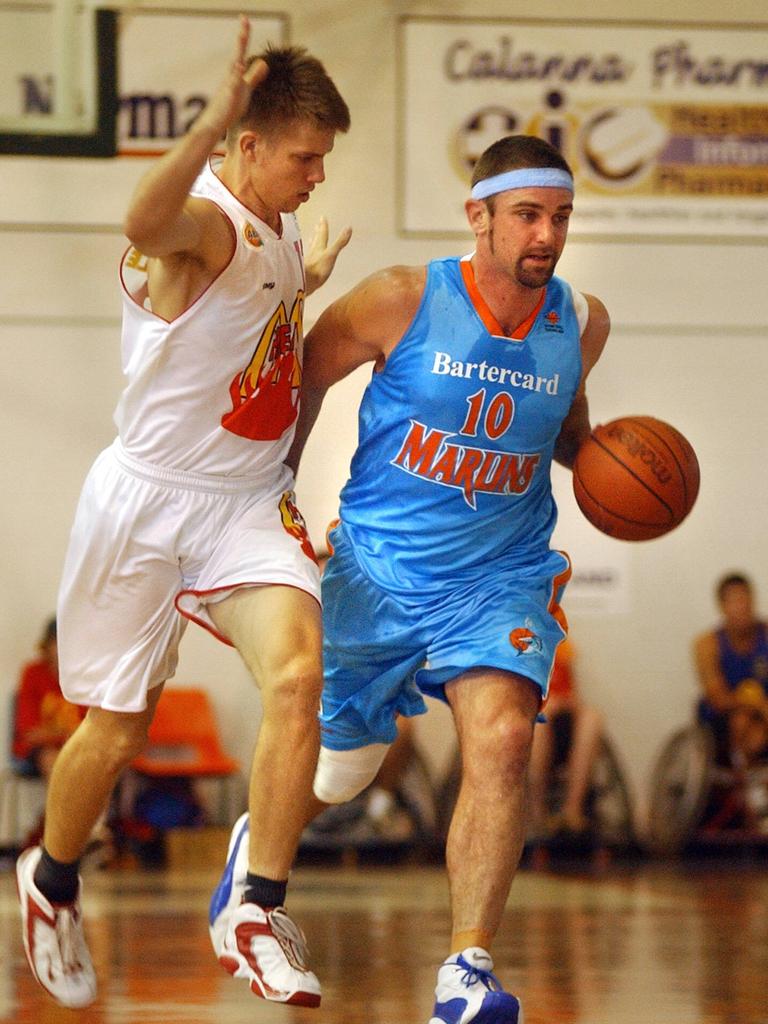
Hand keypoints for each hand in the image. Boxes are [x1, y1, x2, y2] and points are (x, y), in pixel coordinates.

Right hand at [197, 15, 268, 139]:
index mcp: (236, 73)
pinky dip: (236, 75)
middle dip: (242, 36)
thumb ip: (254, 76)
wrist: (215, 123)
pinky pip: (233, 85)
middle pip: (238, 53)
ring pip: (234, 66)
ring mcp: (228, 85)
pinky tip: (240, 66)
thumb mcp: (245, 89)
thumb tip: (264, 63)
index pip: (242, 51)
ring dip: (238, 51)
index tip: (245, 18)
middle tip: (245, 19)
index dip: (244, 35)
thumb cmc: (229, 106)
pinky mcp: (229, 97)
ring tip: (242, 35)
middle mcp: (231, 75)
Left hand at [305, 217, 352, 294]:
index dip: (323, 226)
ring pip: (311, 248)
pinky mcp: (305, 270)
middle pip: (315, 239)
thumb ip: (340, 242)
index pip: (322, 234)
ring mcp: (308, 261)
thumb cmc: (317, 269)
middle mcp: (313, 252)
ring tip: (311, 238)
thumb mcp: (331, 254)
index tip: (323, 217)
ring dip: (312, 242)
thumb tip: (349, 228)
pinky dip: (308, 256)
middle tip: (317, 224)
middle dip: (317, 232)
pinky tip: (307, 258)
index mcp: (319, 247)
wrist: (302, 284)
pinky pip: (307, 259)